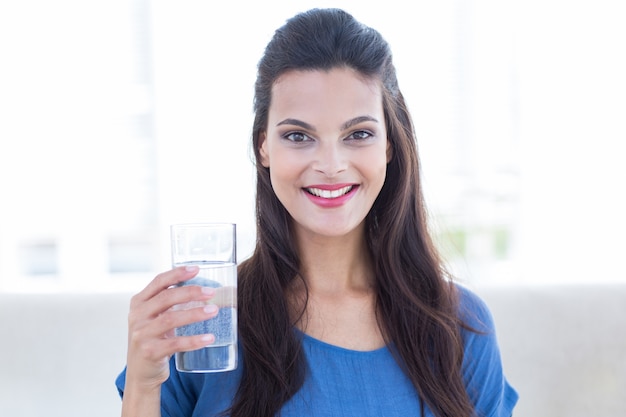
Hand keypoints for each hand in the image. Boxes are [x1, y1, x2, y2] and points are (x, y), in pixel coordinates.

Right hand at [124, 266, 218, 388]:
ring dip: (195, 314)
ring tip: (214, 311)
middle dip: (190, 292)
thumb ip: (170, 303)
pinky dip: (194, 340)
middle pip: (166, 298)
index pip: (158, 282)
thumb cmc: (154, 339)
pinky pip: (175, 344)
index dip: (177, 274)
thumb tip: (206, 290)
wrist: (140, 373)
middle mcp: (137, 316)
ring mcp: (141, 334)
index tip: (196, 269)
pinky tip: (209, 338)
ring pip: (171, 319)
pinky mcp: (150, 352)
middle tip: (211, 292)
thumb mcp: (155, 317)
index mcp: (139, 302)